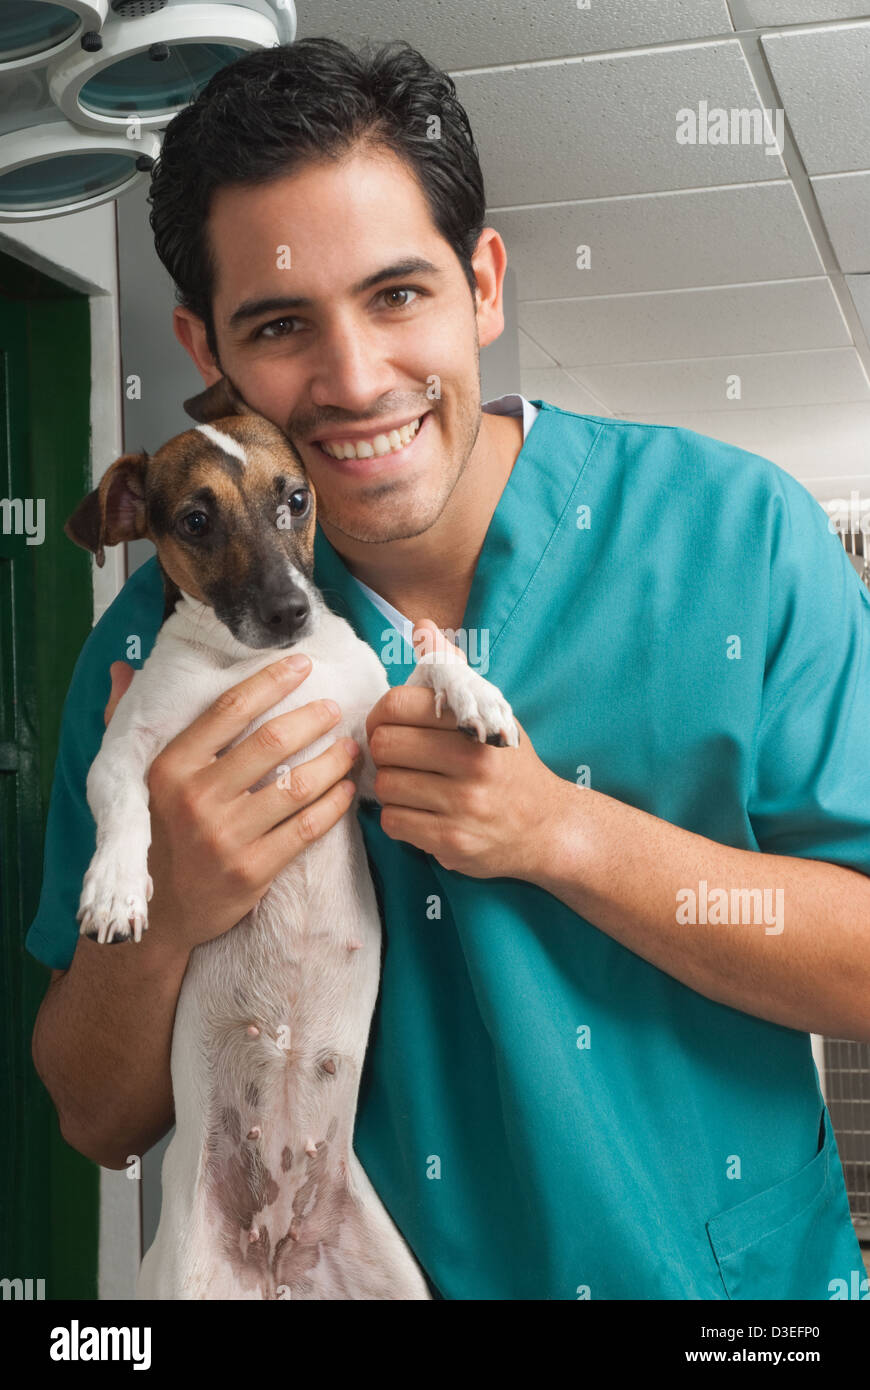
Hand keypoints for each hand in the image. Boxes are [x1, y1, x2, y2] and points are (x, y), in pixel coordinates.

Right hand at [103, 656, 359, 957]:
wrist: (156, 917)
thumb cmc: (152, 836)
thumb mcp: (128, 780)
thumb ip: (126, 721)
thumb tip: (124, 669)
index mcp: (170, 768)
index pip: (229, 710)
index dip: (271, 682)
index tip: (302, 665)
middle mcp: (197, 799)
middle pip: (272, 742)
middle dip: (313, 718)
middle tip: (334, 710)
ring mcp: (226, 837)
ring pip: (297, 785)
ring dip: (332, 760)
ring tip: (350, 748)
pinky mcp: (253, 870)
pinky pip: (307, 829)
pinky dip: (334, 805)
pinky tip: (346, 790)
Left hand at [365, 620, 565, 879]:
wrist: (548, 828)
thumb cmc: (510, 764)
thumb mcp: (492, 712)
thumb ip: (452, 671)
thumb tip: (420, 625)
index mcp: (478, 724)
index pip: (400, 704)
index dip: (382, 712)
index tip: (389, 722)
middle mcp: (472, 764)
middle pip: (384, 745)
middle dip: (384, 750)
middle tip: (398, 755)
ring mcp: (462, 807)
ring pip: (385, 786)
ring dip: (391, 785)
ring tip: (411, 783)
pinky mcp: (452, 843)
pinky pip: (394, 822)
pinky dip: (398, 817)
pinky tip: (419, 811)